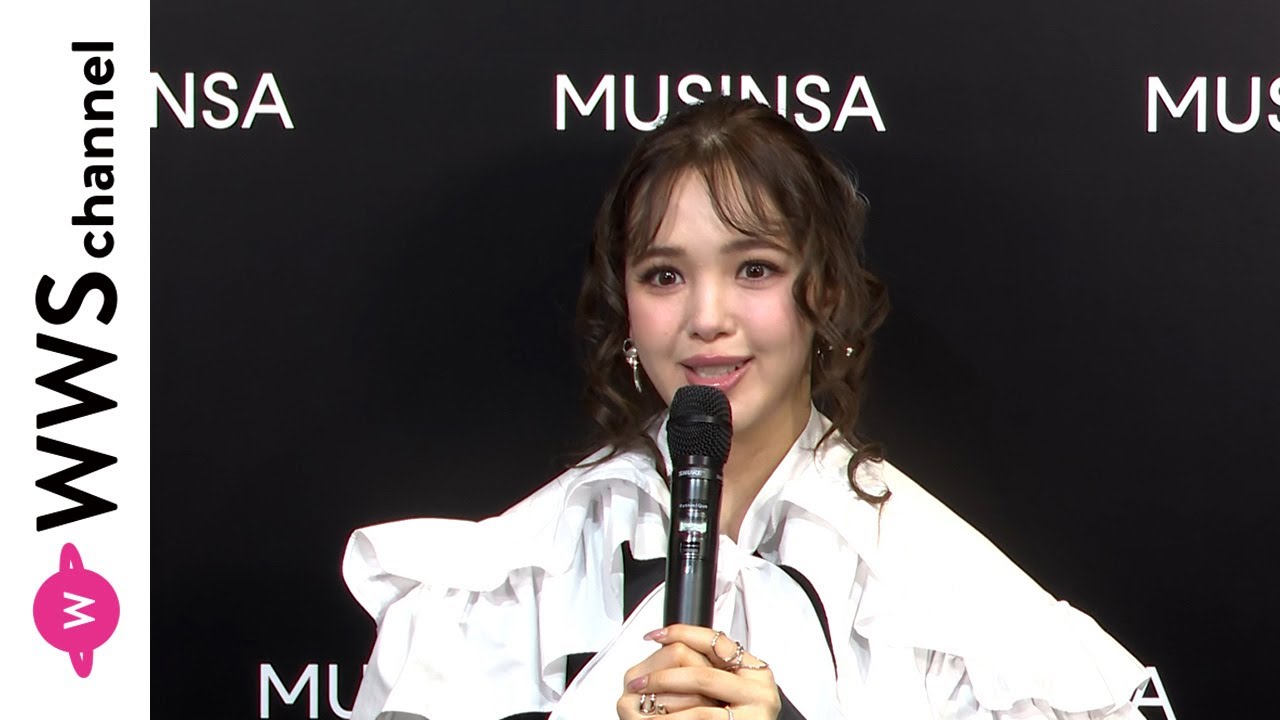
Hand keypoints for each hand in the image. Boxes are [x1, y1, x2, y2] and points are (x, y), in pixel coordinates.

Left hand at [617, 624, 779, 719]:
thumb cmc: (740, 716)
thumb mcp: (731, 687)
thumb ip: (712, 667)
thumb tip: (669, 644)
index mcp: (757, 673)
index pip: (716, 642)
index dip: (682, 633)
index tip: (655, 635)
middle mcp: (760, 692)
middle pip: (702, 676)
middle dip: (663, 678)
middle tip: (637, 683)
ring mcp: (753, 716)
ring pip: (698, 709)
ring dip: (663, 710)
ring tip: (640, 712)